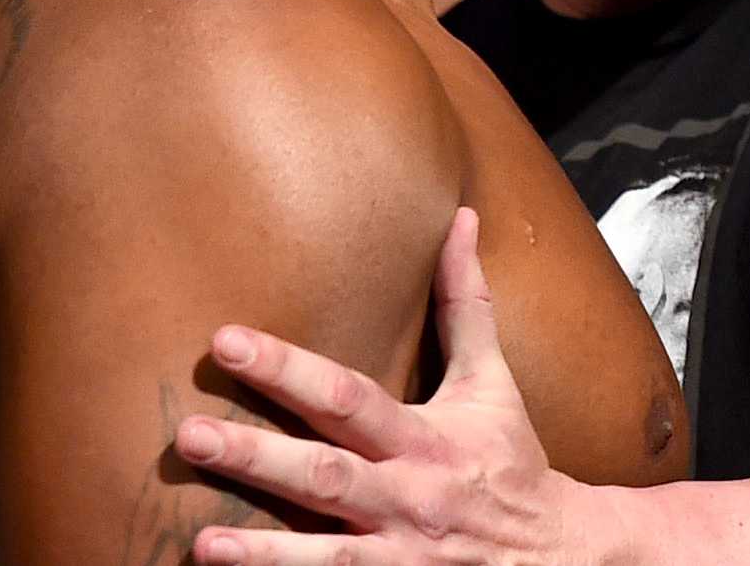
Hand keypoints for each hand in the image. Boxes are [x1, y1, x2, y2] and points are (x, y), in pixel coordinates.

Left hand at [178, 210, 594, 565]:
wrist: (561, 555)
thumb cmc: (511, 460)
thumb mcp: (493, 382)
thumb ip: (464, 304)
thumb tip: (458, 217)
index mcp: (426, 438)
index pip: (348, 397)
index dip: (288, 370)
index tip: (227, 342)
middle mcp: (410, 497)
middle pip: (326, 476)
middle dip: (256, 458)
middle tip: (188, 436)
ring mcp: (402, 557)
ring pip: (329, 556)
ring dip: (264, 554)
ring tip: (202, 544)